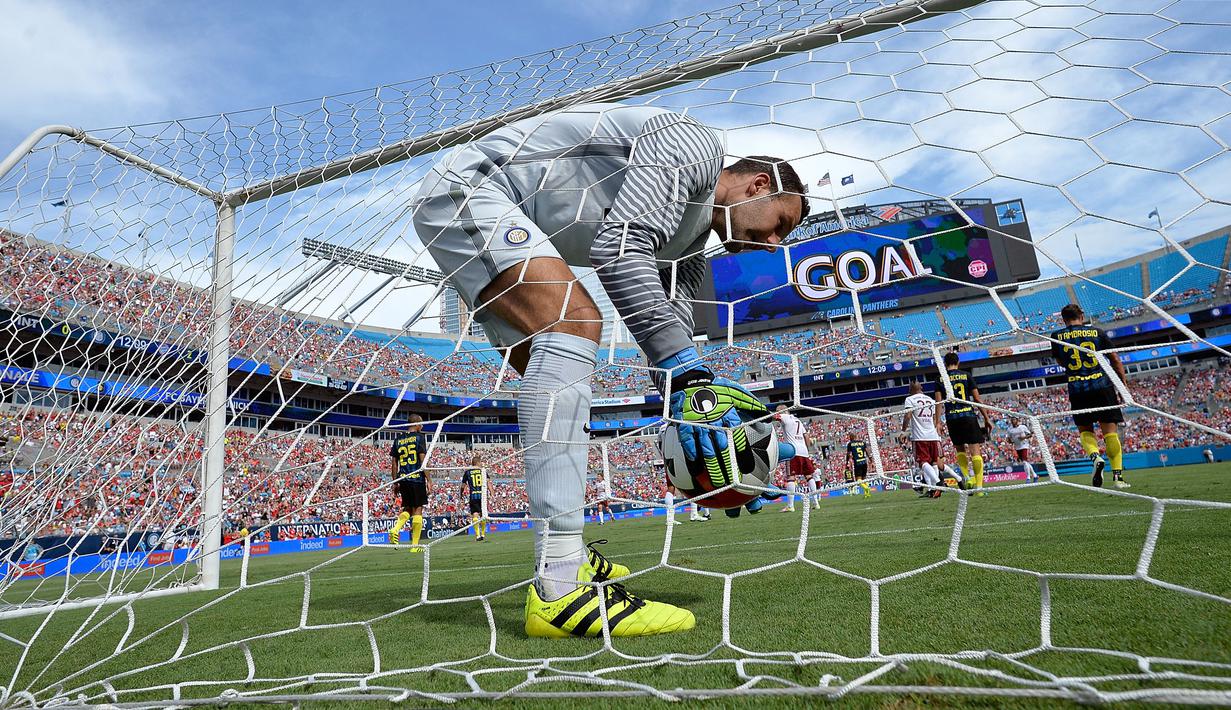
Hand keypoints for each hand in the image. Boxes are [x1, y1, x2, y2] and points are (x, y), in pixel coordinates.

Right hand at [666, 365, 767, 487]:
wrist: (690, 380)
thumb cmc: (716, 388)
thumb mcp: (736, 392)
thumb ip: (751, 405)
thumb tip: (768, 415)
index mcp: (728, 414)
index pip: (738, 438)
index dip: (743, 454)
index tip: (748, 468)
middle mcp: (714, 421)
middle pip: (722, 448)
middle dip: (727, 467)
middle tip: (732, 483)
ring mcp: (697, 425)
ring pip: (705, 450)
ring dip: (710, 468)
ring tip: (714, 484)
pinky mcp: (683, 426)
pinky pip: (687, 445)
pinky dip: (691, 458)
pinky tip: (695, 471)